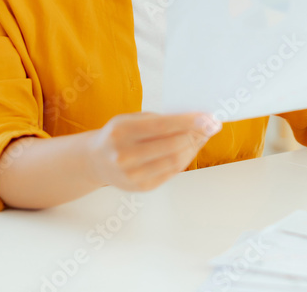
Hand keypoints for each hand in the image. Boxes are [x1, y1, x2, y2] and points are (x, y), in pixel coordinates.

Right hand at [86, 111, 221, 191]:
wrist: (96, 160)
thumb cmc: (120, 134)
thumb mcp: (132, 119)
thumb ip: (161, 120)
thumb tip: (197, 121)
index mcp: (122, 131)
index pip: (162, 126)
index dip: (189, 122)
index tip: (209, 119)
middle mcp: (124, 155)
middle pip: (172, 146)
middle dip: (196, 135)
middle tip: (210, 126)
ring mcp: (132, 174)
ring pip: (175, 161)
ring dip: (193, 148)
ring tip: (201, 137)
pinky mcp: (141, 187)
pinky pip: (171, 172)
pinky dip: (184, 159)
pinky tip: (189, 149)